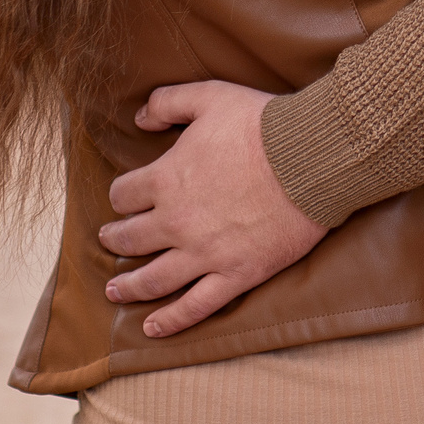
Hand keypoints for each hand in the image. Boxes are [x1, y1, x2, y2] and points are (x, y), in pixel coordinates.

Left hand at [97, 80, 325, 339]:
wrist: (313, 158)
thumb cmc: (263, 125)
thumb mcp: (211, 96)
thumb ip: (169, 102)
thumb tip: (139, 118)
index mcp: (166, 180)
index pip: (124, 195)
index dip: (121, 195)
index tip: (124, 198)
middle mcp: (176, 223)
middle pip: (131, 239)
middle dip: (115, 240)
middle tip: (111, 241)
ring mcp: (205, 253)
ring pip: (153, 280)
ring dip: (129, 286)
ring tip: (115, 289)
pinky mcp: (235, 274)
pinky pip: (195, 306)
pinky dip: (170, 321)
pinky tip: (152, 328)